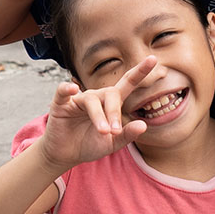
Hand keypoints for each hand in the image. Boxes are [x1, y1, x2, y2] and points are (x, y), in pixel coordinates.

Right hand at [39, 56, 159, 169]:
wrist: (67, 154)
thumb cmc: (90, 144)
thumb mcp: (112, 144)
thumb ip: (127, 135)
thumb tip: (143, 125)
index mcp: (111, 104)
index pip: (128, 83)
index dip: (140, 72)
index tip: (154, 59)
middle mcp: (96, 97)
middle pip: (111, 94)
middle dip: (114, 112)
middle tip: (115, 131)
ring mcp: (79, 99)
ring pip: (91, 99)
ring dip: (98, 115)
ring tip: (103, 132)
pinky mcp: (61, 104)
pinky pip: (63, 91)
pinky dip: (67, 88)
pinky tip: (72, 88)